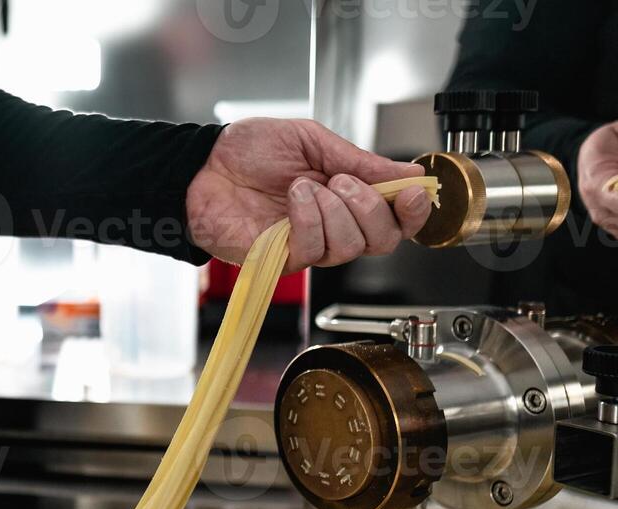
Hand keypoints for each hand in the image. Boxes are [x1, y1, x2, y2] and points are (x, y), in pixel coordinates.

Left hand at [185, 117, 431, 267]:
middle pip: (382, 240)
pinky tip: (294, 199)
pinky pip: (315, 248)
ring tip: (305, 186)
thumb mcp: (312, 141)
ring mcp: (309, 245)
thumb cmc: (248, 152)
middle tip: (343, 181)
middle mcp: (333, 225)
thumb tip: (410, 174)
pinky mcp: (284, 259)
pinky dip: (310, 220)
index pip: (396, 218)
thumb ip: (360, 161)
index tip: (415, 192)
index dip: (413, 211)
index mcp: (347, 196)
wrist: (202, 167)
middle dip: (372, 208)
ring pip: (350, 246)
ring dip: (334, 211)